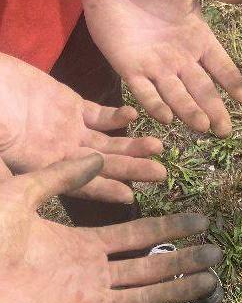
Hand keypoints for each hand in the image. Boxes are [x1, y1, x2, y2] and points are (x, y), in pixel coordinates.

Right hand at [0, 53, 164, 202]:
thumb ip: (19, 166)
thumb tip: (21, 185)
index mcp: (43, 168)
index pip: (80, 185)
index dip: (104, 190)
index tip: (128, 196)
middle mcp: (61, 154)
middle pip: (104, 166)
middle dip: (132, 170)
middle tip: (161, 174)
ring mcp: (68, 130)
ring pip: (108, 143)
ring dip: (133, 145)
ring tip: (158, 146)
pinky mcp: (71, 106)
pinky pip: (100, 116)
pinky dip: (117, 116)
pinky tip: (133, 115)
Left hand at [0, 155, 221, 302]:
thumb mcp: (19, 198)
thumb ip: (60, 178)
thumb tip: (98, 158)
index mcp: (84, 245)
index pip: (138, 236)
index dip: (170, 227)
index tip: (200, 219)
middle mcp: (94, 275)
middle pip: (150, 268)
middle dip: (184, 260)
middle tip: (216, 254)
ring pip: (144, 298)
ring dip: (177, 290)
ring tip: (209, 282)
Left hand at [75, 0, 241, 135]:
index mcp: (198, 40)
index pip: (221, 67)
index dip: (232, 82)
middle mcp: (180, 59)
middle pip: (202, 90)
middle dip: (214, 110)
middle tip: (225, 130)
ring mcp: (155, 67)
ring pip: (177, 95)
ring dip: (189, 112)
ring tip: (202, 126)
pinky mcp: (130, 69)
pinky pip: (145, 92)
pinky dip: (155, 106)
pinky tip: (167, 118)